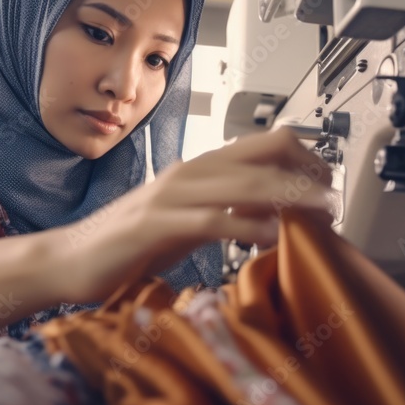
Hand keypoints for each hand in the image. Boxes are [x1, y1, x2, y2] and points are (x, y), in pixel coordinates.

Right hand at [69, 127, 335, 300]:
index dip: (305, 161)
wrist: (70, 259)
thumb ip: (228, 212)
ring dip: (288, 198)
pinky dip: (246, 226)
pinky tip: (270, 236)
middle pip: (263, 155)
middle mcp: (189, 173)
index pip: (266, 144)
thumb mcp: (189, 222)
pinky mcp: (154, 226)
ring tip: (318, 214)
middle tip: (334, 202)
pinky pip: (210, 220)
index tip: (326, 187)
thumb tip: (274, 215)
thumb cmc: (130, 244)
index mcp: (200, 169)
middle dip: (307, 176)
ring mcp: (170, 196)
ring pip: (243, 184)